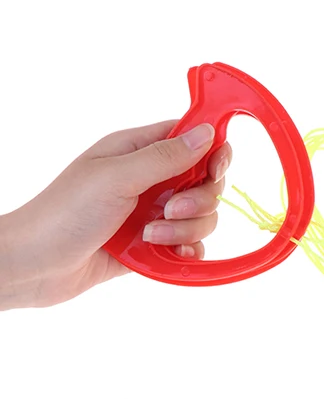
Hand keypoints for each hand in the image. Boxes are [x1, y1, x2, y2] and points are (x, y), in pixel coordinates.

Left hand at [0, 121, 230, 308]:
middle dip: (198, 200)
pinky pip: (190, 245)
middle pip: (205, 182)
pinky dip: (188, 251)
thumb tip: (207, 132)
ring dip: (186, 230)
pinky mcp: (153, 245)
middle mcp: (150, 180)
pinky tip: (170, 255)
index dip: (212, 152)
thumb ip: (165, 156)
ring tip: (151, 237)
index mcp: (137, 151)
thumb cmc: (63, 214)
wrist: (34, 266)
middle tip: (169, 210)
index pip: (192, 139)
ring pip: (201, 217)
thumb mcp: (117, 177)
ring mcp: (152, 213)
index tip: (214, 170)